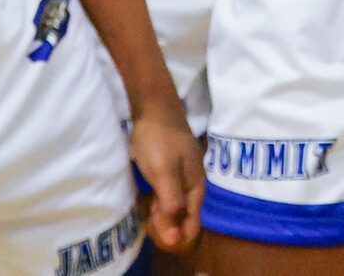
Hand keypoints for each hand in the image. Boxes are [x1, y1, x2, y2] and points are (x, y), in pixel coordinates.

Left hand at [128, 100, 204, 252]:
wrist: (154, 105)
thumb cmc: (159, 141)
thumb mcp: (164, 175)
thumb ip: (172, 204)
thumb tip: (176, 238)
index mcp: (197, 186)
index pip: (193, 223)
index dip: (177, 234)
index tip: (157, 232)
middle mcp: (194, 182)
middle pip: (186, 215)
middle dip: (169, 225)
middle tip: (148, 221)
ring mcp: (184, 173)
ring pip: (177, 204)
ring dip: (163, 214)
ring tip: (147, 214)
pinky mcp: (173, 166)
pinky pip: (170, 193)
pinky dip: (160, 202)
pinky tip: (149, 201)